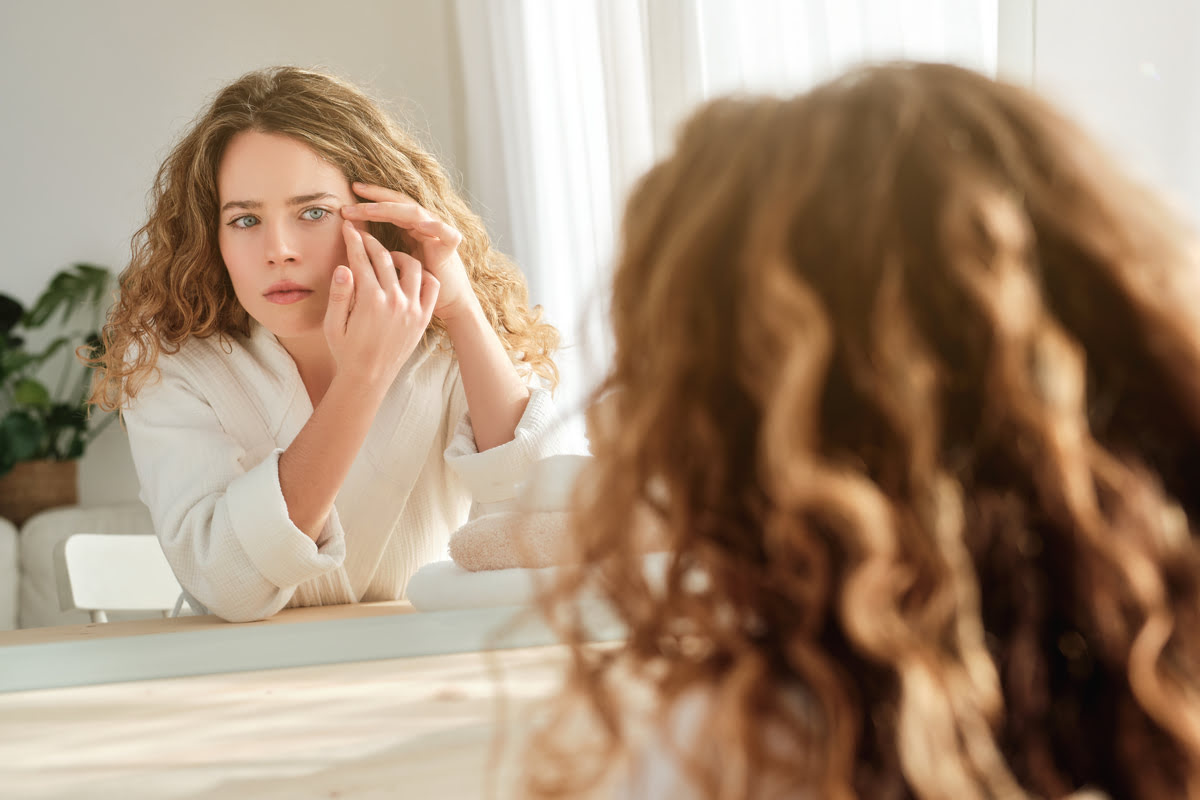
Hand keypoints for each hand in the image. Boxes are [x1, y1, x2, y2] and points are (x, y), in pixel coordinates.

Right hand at [323, 220, 438, 387]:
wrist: (369, 378)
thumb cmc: (346, 351)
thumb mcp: (333, 324)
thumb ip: (339, 294)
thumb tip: (344, 267)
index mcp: (369, 300)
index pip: (361, 259)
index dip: (353, 240)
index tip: (349, 227)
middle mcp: (394, 301)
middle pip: (384, 258)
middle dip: (371, 241)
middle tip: (363, 234)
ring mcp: (412, 309)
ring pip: (411, 266)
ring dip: (398, 256)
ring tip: (387, 257)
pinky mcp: (423, 317)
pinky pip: (431, 286)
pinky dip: (423, 274)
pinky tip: (409, 274)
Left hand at [340, 182, 477, 322]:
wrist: (449, 305)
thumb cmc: (416, 290)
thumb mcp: (392, 272)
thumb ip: (375, 261)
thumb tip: (349, 258)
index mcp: (408, 230)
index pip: (386, 209)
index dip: (366, 205)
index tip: (343, 207)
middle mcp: (422, 227)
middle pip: (398, 204)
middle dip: (375, 199)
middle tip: (353, 192)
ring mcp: (437, 235)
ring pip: (415, 213)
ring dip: (393, 209)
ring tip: (370, 209)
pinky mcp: (450, 249)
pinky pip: (446, 233)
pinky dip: (436, 226)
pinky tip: (421, 224)